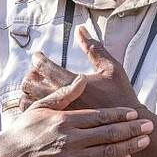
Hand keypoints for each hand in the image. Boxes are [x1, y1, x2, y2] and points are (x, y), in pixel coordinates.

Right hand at [0, 75, 151, 156]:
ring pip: (107, 152)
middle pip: (108, 134)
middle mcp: (71, 140)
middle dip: (131, 129)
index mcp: (65, 121)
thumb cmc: (23, 131)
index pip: (99, 116)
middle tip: (148, 126)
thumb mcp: (40, 108)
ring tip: (144, 141)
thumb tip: (80, 78)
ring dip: (128, 146)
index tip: (134, 112)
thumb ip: (63, 94)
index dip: (119, 114)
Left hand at [19, 26, 145, 114]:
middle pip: (32, 84)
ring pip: (29, 101)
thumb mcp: (112, 68)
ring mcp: (60, 115)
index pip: (46, 68)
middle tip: (35, 72)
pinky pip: (36, 116)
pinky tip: (38, 102)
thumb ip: (94, 49)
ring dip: (29, 91)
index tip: (38, 56)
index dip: (38, 59)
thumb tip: (80, 30)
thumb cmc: (121, 95)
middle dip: (31, 75)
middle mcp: (64, 100)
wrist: (128, 126)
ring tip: (35, 86)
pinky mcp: (60, 126)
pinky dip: (32, 107)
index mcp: (76, 85)